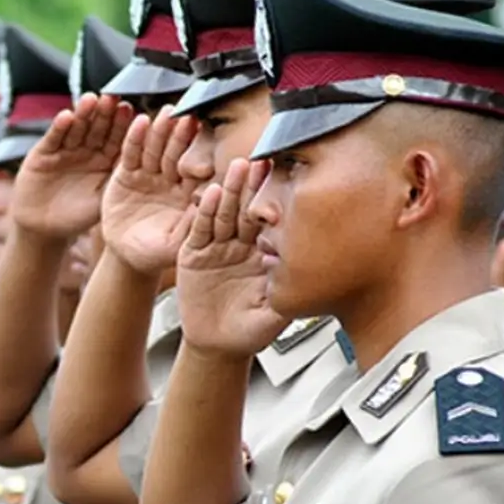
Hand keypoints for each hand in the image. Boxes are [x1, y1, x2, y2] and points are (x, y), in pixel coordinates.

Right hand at [12, 94, 131, 238]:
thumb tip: (144, 164)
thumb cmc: (77, 217)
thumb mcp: (103, 201)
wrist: (43, 228)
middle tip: (113, 97)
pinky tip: (66, 116)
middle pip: (98, 128)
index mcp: (106, 160)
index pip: (117, 138)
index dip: (122, 125)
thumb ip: (118, 182)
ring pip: (77, 128)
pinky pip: (54, 138)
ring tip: (91, 100)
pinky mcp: (44, 152)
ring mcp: (66, 149)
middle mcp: (87, 150)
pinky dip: (59, 127)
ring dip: (84, 113)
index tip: (130, 111)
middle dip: (105, 113)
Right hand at [101, 106, 201, 274]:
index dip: (203, 156)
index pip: (197, 171)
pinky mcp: (126, 174)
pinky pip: (131, 154)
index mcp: (188, 195)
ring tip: (166, 113)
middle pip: (177, 154)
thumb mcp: (176, 245)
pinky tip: (140, 121)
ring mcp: (148, 175)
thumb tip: (215, 204)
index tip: (213, 145)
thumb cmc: (156, 254)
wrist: (125, 256)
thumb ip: (194, 225)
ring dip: (160, 131)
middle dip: (182, 136)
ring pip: (156, 149)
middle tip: (190, 116)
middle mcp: (170, 181)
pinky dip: (135, 138)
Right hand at [176, 159, 288, 356]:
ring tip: (235, 167)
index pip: (270, 221)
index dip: (275, 200)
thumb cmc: (248, 332)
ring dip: (228, 190)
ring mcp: (216, 247)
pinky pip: (198, 230)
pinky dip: (202, 213)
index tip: (284, 179)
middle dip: (251, 185)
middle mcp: (241, 245)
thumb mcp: (274, 317)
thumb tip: (310, 281)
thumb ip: (287, 298)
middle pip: (246, 210)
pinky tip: (206, 195)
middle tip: (258, 160)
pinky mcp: (193, 254)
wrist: (216, 343)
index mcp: (264, 253)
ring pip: (223, 214)